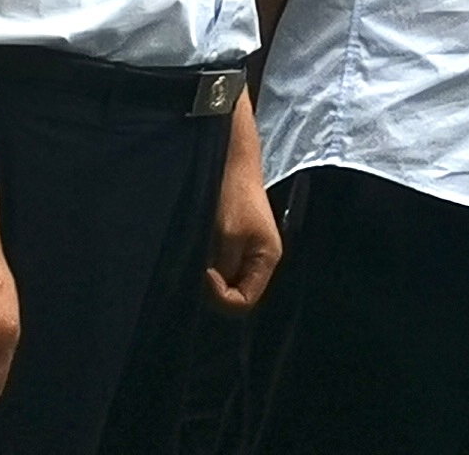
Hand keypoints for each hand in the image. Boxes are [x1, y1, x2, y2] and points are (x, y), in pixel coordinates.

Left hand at [203, 156, 281, 315]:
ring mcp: (252, 252)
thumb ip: (225, 269)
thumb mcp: (228, 236)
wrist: (233, 165)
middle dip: (216, 291)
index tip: (205, 274)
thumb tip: (214, 294)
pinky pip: (228, 269)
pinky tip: (203, 257)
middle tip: (200, 273)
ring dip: (214, 279)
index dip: (221, 296)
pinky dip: (214, 268)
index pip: (244, 301)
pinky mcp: (240, 244)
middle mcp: (263, 260)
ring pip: (231, 282)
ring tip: (201, 263)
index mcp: (268, 259)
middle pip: (239, 294)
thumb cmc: (233, 198)